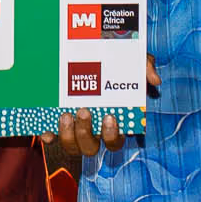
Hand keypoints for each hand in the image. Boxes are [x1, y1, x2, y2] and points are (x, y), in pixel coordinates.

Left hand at [41, 56, 159, 156]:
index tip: (110, 117)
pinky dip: (48, 136)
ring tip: (65, 115)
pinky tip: (45, 130)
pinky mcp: (55, 123)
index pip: (115, 141)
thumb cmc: (112, 64)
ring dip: (68, 135)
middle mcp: (91, 131)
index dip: (112, 135)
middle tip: (84, 112)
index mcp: (111, 123)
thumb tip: (155, 80)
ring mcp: (72, 129)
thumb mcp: (130, 61)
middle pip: (91, 147)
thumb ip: (144, 67)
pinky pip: (51, 137)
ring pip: (71, 146)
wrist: (79, 54)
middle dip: (86, 133)